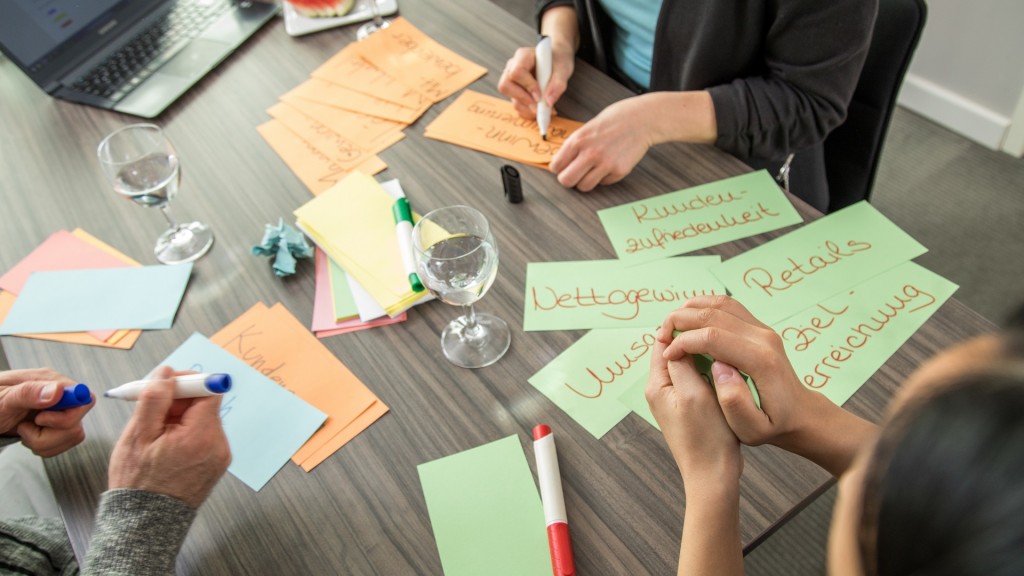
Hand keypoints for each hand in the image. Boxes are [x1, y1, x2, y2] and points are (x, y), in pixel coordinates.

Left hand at [0, 368, 91, 456]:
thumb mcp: (2, 398)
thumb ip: (29, 393)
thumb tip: (58, 391)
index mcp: (49, 381)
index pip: (83, 397)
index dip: (69, 415)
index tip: (42, 420)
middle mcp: (60, 395)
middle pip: (77, 423)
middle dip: (49, 435)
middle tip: (25, 428)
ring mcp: (60, 411)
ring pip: (73, 436)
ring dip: (45, 443)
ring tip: (24, 432)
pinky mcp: (58, 426)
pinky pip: (65, 443)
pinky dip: (45, 447)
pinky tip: (30, 436)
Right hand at [107, 366, 230, 508]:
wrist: (145, 524)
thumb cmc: (138, 484)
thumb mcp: (138, 435)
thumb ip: (155, 399)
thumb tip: (167, 373)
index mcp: (202, 436)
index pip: (210, 390)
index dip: (187, 381)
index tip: (166, 384)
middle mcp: (218, 445)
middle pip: (205, 404)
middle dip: (179, 401)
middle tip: (152, 410)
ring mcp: (219, 456)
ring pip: (202, 420)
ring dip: (180, 417)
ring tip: (154, 434)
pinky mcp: (214, 464)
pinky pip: (203, 436)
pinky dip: (185, 434)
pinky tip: (164, 446)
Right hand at [497, 39, 574, 118]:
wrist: (557, 61)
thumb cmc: (558, 61)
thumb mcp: (563, 69)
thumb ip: (558, 84)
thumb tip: (548, 102)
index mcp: (523, 56)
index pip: (517, 72)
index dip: (527, 86)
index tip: (540, 95)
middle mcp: (513, 67)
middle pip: (505, 86)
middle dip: (523, 99)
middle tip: (539, 106)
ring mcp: (512, 80)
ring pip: (511, 98)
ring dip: (528, 108)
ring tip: (546, 109)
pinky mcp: (515, 92)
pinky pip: (516, 105)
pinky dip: (528, 112)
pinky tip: (541, 110)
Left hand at [548, 96, 653, 190]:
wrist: (642, 119)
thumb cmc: (615, 119)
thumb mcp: (587, 127)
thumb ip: (575, 145)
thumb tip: (562, 161)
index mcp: (578, 140)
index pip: (556, 166)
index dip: (558, 168)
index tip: (562, 167)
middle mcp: (590, 153)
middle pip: (566, 181)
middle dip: (568, 179)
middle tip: (574, 174)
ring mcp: (605, 164)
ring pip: (584, 186)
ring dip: (585, 181)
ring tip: (591, 171)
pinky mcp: (619, 171)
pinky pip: (603, 183)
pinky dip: (603, 177)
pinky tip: (608, 165)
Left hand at [646, 338, 741, 485]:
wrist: (713, 475)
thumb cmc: (706, 438)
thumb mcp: (693, 393)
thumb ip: (682, 363)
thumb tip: (676, 338)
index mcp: (657, 384)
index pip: (663, 342)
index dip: (681, 328)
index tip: (704, 320)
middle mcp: (661, 390)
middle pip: (675, 352)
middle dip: (693, 340)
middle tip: (718, 332)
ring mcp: (675, 399)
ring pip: (688, 364)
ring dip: (703, 356)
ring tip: (723, 348)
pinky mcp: (689, 407)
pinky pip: (696, 379)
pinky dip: (708, 371)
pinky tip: (724, 370)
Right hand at [657, 296, 813, 447]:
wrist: (799, 414)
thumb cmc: (773, 425)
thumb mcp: (752, 428)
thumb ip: (735, 401)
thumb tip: (719, 367)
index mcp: (760, 361)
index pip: (712, 337)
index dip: (683, 342)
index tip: (669, 355)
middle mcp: (763, 338)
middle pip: (713, 314)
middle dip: (680, 320)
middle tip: (661, 334)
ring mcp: (764, 330)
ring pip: (721, 303)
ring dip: (691, 308)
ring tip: (671, 324)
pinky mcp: (760, 328)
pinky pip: (728, 306)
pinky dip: (705, 306)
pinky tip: (690, 319)